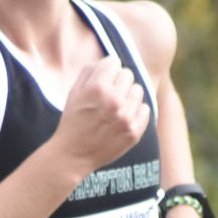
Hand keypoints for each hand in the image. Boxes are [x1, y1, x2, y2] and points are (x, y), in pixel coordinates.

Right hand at [52, 55, 151, 172]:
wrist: (73, 155)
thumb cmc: (72, 121)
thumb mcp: (74, 92)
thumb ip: (90, 71)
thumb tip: (110, 61)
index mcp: (97, 87)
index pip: (114, 62)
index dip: (107, 70)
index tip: (103, 80)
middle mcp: (114, 100)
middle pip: (128, 74)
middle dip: (118, 82)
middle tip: (109, 94)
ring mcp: (126, 117)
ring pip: (138, 90)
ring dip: (128, 95)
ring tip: (117, 106)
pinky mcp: (134, 132)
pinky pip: (145, 109)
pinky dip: (136, 111)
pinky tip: (124, 117)